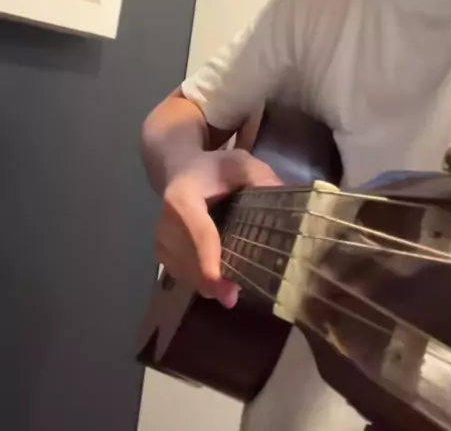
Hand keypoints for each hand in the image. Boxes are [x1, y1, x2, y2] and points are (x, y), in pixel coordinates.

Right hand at [156, 149, 282, 307]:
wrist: (180, 170)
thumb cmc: (214, 169)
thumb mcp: (240, 163)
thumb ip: (261, 178)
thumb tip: (285, 202)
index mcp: (182, 198)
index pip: (199, 236)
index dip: (212, 265)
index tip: (229, 292)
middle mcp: (165, 224)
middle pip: (194, 265)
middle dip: (222, 280)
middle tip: (250, 280)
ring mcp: (161, 242)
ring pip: (191, 277)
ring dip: (215, 283)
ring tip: (238, 271)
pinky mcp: (162, 256)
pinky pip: (186, 278)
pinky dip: (205, 280)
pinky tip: (221, 270)